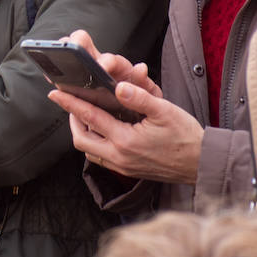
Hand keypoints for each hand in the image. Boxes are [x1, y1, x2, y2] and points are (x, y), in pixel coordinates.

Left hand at [46, 30, 204, 182]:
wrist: (201, 164)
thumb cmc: (186, 136)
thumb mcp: (164, 111)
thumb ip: (139, 97)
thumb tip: (118, 85)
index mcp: (125, 141)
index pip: (90, 118)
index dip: (70, 104)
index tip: (55, 93)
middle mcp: (119, 157)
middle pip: (81, 140)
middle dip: (72, 120)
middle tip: (71, 103)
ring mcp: (123, 167)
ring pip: (90, 151)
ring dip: (83, 133)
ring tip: (84, 114)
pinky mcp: (128, 171)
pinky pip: (102, 158)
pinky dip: (96, 143)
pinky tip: (103, 130)